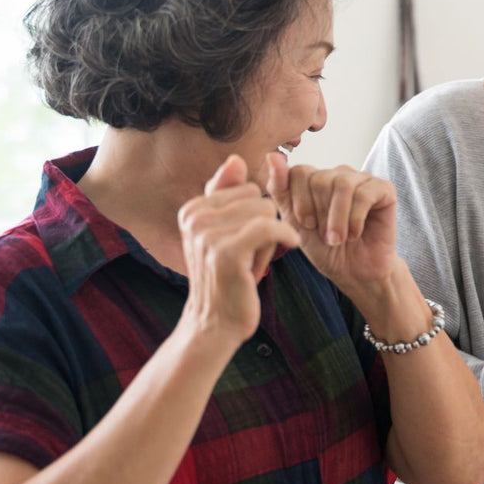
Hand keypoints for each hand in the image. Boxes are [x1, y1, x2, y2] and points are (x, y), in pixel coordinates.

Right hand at [176, 154, 299, 343]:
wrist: (215, 324)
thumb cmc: (226, 279)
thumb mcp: (225, 233)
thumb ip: (227, 196)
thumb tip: (236, 159)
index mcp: (192, 209)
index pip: (246, 188)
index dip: (255, 214)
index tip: (245, 240)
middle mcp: (194, 218)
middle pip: (258, 197)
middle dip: (265, 224)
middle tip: (253, 253)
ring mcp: (207, 235)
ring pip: (266, 211)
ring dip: (271, 238)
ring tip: (256, 261)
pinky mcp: (226, 252)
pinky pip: (270, 227)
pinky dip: (286, 236)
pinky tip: (291, 246)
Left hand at [264, 152, 398, 298]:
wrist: (355, 273)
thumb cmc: (325, 249)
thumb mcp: (294, 223)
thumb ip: (280, 189)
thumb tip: (272, 155)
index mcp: (315, 179)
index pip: (299, 171)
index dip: (300, 202)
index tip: (306, 225)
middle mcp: (338, 174)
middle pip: (320, 179)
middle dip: (319, 214)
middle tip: (326, 236)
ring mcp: (362, 179)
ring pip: (343, 184)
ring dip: (337, 219)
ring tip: (338, 239)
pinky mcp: (384, 189)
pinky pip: (365, 194)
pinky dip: (355, 219)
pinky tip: (355, 233)